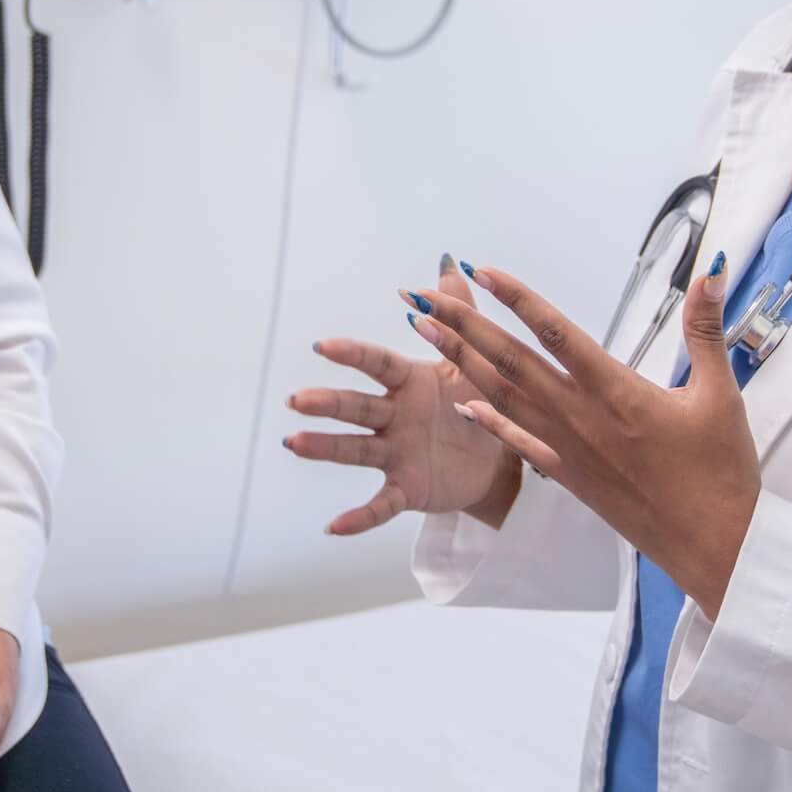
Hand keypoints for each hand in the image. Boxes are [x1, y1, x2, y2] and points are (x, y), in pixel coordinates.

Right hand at [287, 255, 519, 534]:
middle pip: (358, 407)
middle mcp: (395, 417)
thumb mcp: (473, 362)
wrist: (498, 458)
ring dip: (325, 447)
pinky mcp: (407, 488)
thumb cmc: (478, 401)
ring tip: (293, 442)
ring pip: (357, 450)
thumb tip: (449, 264)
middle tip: (297, 400)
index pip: (378, 365)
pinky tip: (332, 527)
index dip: (353, 355)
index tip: (324, 345)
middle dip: (328, 403)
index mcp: (410, 383)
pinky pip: (381, 505)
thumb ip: (459, 315)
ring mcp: (396, 454)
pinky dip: (358, 517)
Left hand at [404, 259, 761, 612]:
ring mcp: (568, 449)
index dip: (516, 298)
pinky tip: (460, 402)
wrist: (713, 546)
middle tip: (421, 297)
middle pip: (511, 360)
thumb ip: (706, 328)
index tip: (480, 271)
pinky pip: (517, 444)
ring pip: (503, 396)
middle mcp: (582, 417)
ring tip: (423, 332)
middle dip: (463, 324)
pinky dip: (486, 421)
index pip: (556, 332)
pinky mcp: (568, 478)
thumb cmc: (721, 472)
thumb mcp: (720, 392)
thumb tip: (713, 269)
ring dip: (460, 361)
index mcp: (616, 391)